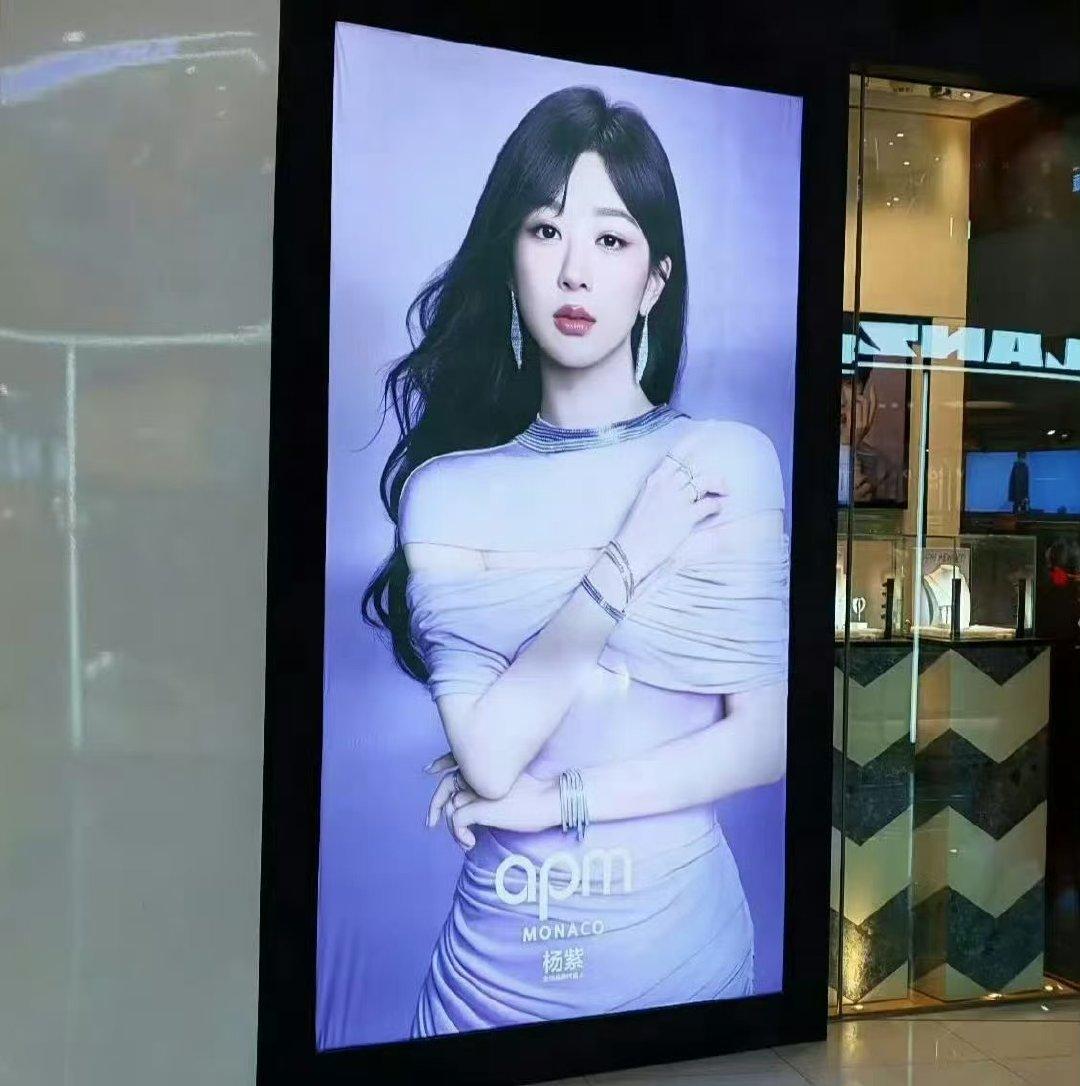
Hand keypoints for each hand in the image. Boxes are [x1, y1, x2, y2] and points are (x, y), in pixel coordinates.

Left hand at [425, 756, 558, 849]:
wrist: (551, 799)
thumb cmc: (537, 796)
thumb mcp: (509, 786)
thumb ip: (490, 786)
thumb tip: (474, 807)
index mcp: (487, 763)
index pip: (456, 758)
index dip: (441, 762)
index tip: (430, 769)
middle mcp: (479, 773)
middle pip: (447, 785)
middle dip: (435, 804)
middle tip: (430, 822)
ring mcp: (478, 789)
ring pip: (451, 807)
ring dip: (453, 828)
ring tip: (466, 840)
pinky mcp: (479, 807)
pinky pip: (457, 821)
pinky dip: (459, 835)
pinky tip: (471, 843)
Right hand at [613, 429, 725, 581]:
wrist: (630, 550)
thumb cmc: (636, 529)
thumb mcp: (644, 500)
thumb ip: (659, 488)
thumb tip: (678, 486)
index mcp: (654, 479)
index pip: (677, 454)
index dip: (694, 442)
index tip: (709, 430)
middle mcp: (665, 485)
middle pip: (696, 467)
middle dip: (714, 474)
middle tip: (724, 483)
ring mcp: (676, 499)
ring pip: (706, 481)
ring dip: (719, 486)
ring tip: (724, 494)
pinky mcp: (685, 516)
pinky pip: (709, 504)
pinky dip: (717, 506)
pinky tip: (717, 510)